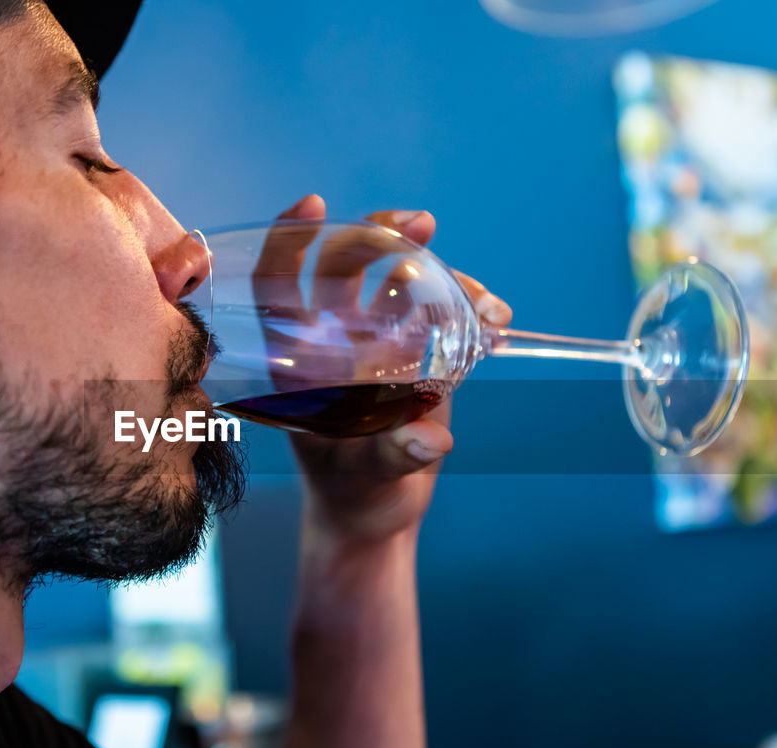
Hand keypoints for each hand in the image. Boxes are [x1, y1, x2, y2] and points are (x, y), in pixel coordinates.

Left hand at [266, 194, 510, 541]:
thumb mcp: (368, 475)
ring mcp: (378, 341)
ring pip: (402, 281)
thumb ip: (395, 452)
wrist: (376, 512)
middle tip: (420, 225)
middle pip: (347, 265)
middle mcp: (335, 339)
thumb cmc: (352, 492)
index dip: (290, 242)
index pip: (280, 287)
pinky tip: (495, 322)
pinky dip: (470, 309)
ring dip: (442, 273)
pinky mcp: (418, 351)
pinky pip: (443, 312)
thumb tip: (430, 440)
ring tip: (483, 303)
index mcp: (300, 361)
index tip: (314, 205)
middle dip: (381, 235)